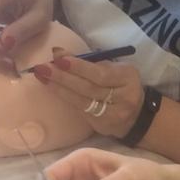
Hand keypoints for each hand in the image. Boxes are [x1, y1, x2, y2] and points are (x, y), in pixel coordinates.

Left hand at [29, 50, 144, 138]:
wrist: (137, 116)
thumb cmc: (120, 85)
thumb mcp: (112, 68)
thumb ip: (88, 62)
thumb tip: (58, 53)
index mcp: (128, 78)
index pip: (101, 74)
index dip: (79, 67)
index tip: (59, 59)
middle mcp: (124, 98)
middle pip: (89, 88)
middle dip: (63, 77)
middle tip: (43, 68)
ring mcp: (113, 115)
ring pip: (82, 101)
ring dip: (59, 89)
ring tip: (43, 78)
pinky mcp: (102, 126)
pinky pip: (81, 111)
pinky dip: (66, 99)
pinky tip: (53, 89)